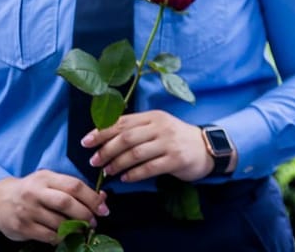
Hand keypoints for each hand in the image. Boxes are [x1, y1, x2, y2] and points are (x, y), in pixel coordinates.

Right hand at [0, 171, 107, 243]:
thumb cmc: (32, 191)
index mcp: (46, 178)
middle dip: (85, 214)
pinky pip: (47, 235)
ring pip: (58, 222)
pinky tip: (65, 236)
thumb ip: (74, 188)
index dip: (92, 198)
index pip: (74, 186)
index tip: (103, 209)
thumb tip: (102, 198)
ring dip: (75, 228)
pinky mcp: (21, 227)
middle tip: (94, 221)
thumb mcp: (50, 182)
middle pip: (66, 203)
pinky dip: (60, 237)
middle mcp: (35, 192)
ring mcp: (27, 210)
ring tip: (82, 229)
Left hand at [84, 110, 215, 182]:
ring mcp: (169, 143)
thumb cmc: (176, 138)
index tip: (86, 142)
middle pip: (126, 138)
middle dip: (106, 150)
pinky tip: (125, 178)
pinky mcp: (176, 159)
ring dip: (117, 164)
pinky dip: (134, 174)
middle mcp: (161, 127)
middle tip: (94, 161)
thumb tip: (104, 137)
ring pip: (136, 153)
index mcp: (153, 116)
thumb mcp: (158, 127)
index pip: (122, 122)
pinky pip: (149, 168)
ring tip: (108, 171)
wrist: (208, 147)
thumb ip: (136, 128)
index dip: (101, 132)